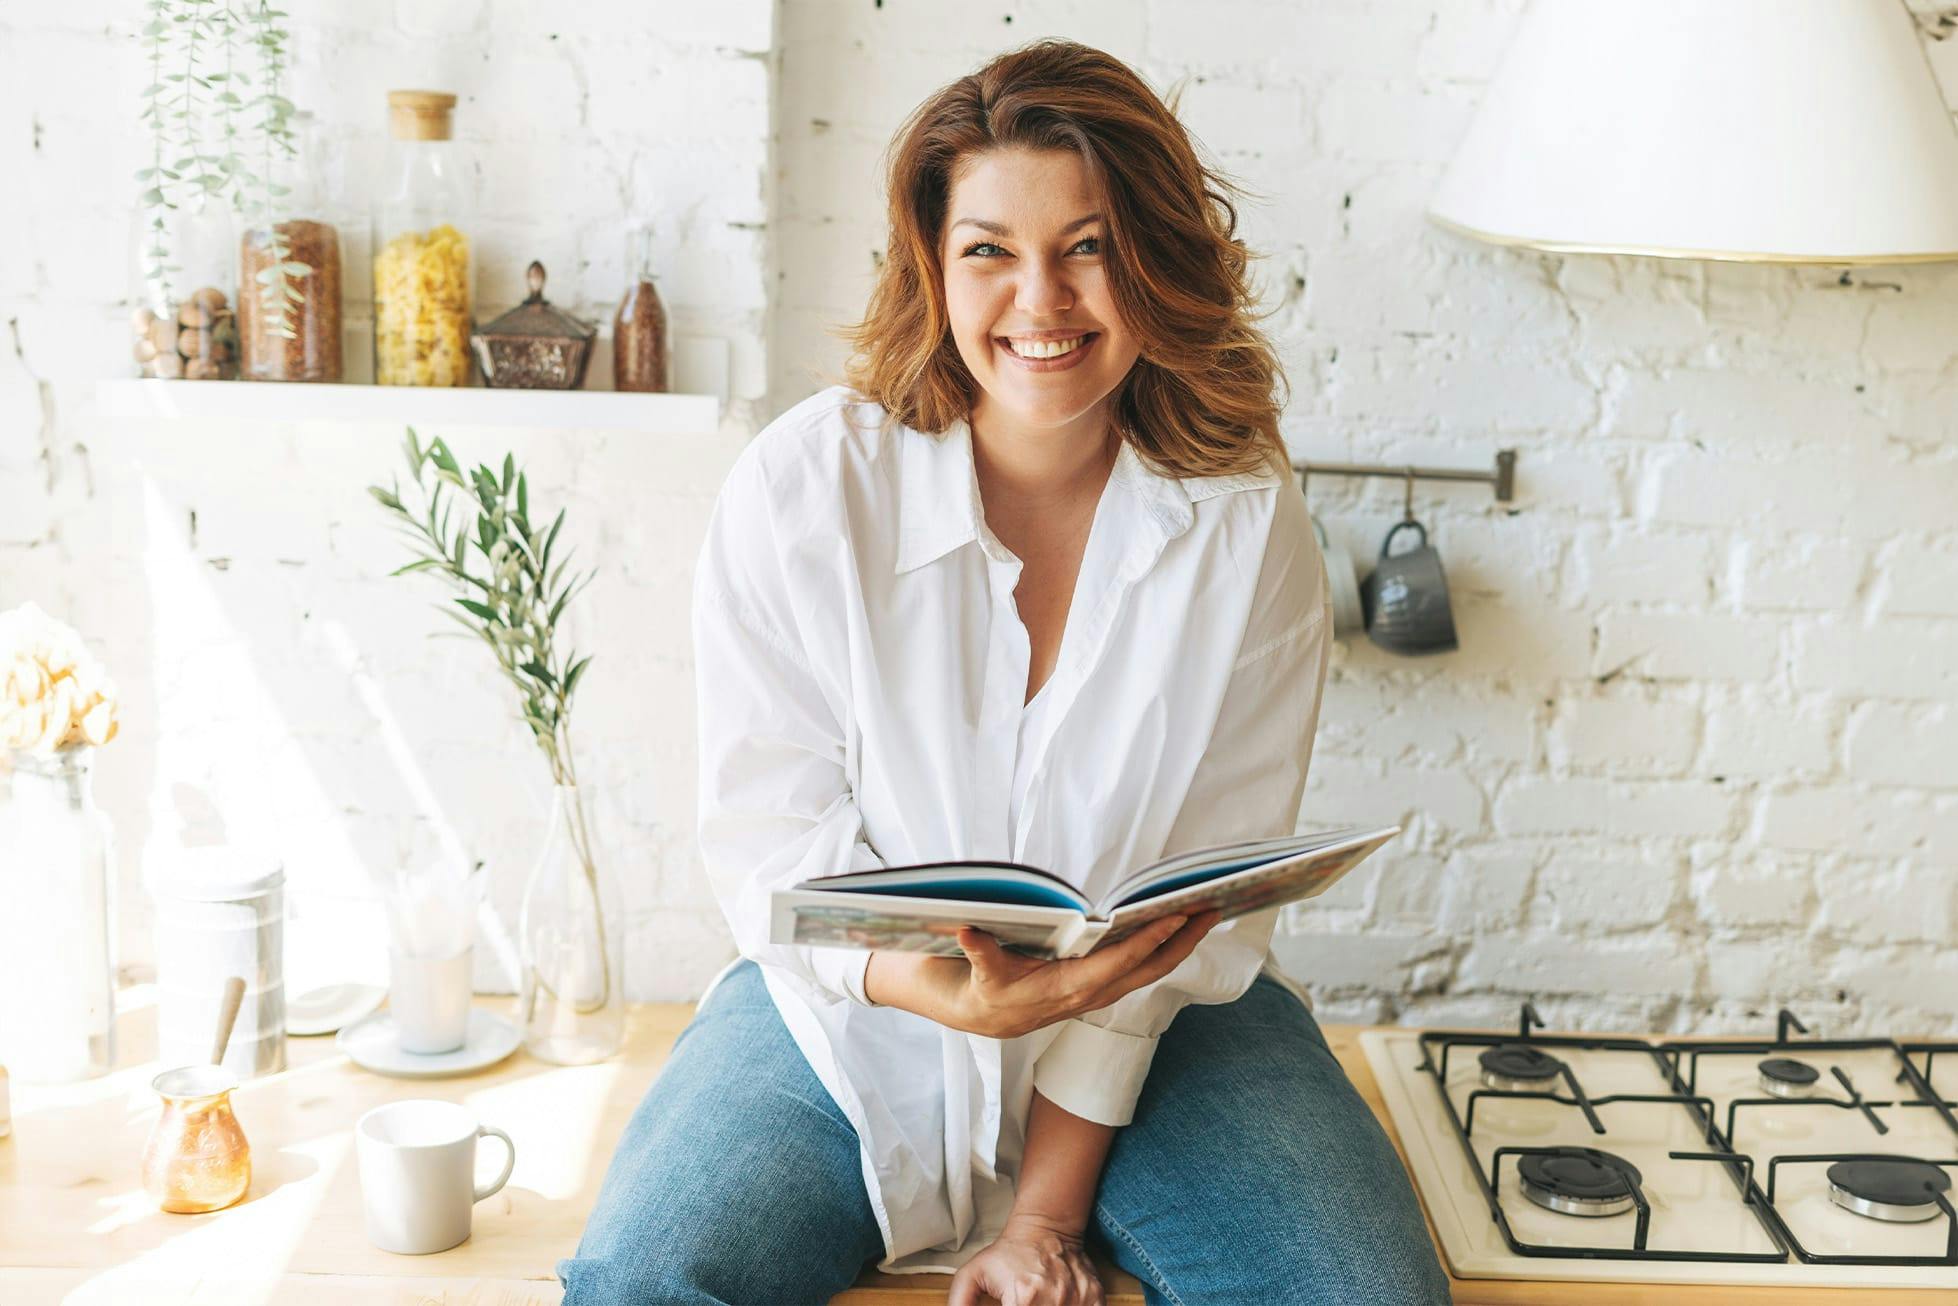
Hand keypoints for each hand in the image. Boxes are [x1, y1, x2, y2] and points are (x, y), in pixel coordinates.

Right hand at [946, 909, 1222, 1039]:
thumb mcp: (981, 974)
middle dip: (1184, 940)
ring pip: (1154, 968)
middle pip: (1152, 967)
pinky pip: (1146, 966)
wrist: (990, 1017)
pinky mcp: (1106, 984)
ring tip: (1207, 912)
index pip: (1120, 962)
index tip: (1175, 916)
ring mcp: (1105, 990)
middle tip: (1212, 909)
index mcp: (1071, 987)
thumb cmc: (989, 990)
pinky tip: (1182, 926)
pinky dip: (1168, 946)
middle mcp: (1096, 991)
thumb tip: (967, 929)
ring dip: (1183, 942)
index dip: (1148, 940)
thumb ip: (980, 953)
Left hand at [948, 1212, 1104, 1305]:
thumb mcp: (972, 1275)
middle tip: (1025, 1305)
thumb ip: (960, 1303)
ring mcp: (1077, 1301)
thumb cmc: (1007, 1254)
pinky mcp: (1095, 1299)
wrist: (1045, 1227)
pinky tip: (1059, 1304)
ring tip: (1037, 1302)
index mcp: (1021, 1299)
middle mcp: (1053, 1301)